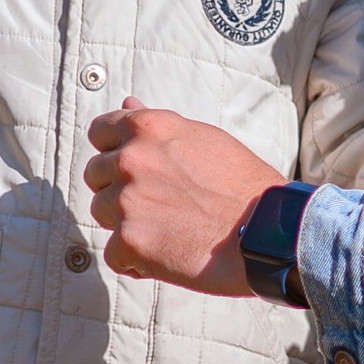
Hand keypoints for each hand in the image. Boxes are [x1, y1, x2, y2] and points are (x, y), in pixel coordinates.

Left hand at [84, 102, 281, 293]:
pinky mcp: (128, 241)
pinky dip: (135, 261)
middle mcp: (130, 158)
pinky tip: (167, 255)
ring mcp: (126, 200)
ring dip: (127, 224)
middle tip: (160, 204)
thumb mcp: (202, 138)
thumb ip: (157, 125)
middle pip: (95, 175)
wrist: (268, 232)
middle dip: (118, 190)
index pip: (99, 132)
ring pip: (101, 213)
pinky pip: (113, 254)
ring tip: (169, 230)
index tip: (133, 169)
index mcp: (148, 127)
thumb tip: (127, 103)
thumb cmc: (242, 186)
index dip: (113, 152)